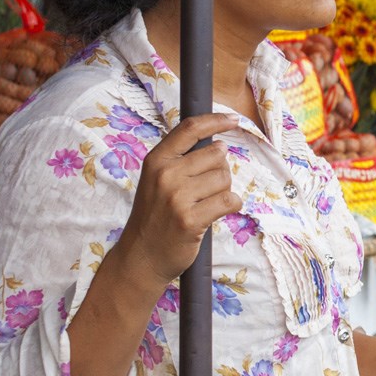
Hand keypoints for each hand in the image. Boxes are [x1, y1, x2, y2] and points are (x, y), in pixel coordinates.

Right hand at [113, 114, 242, 287]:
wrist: (142, 256)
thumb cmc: (155, 216)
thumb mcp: (157, 180)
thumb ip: (182, 160)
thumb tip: (220, 145)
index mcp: (156, 160)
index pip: (190, 129)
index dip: (216, 121)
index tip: (234, 120)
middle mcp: (165, 174)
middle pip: (216, 155)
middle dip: (220, 170)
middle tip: (205, 190)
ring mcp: (177, 197)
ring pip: (225, 178)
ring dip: (223, 191)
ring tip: (205, 204)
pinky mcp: (191, 219)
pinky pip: (229, 201)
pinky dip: (230, 206)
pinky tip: (215, 213)